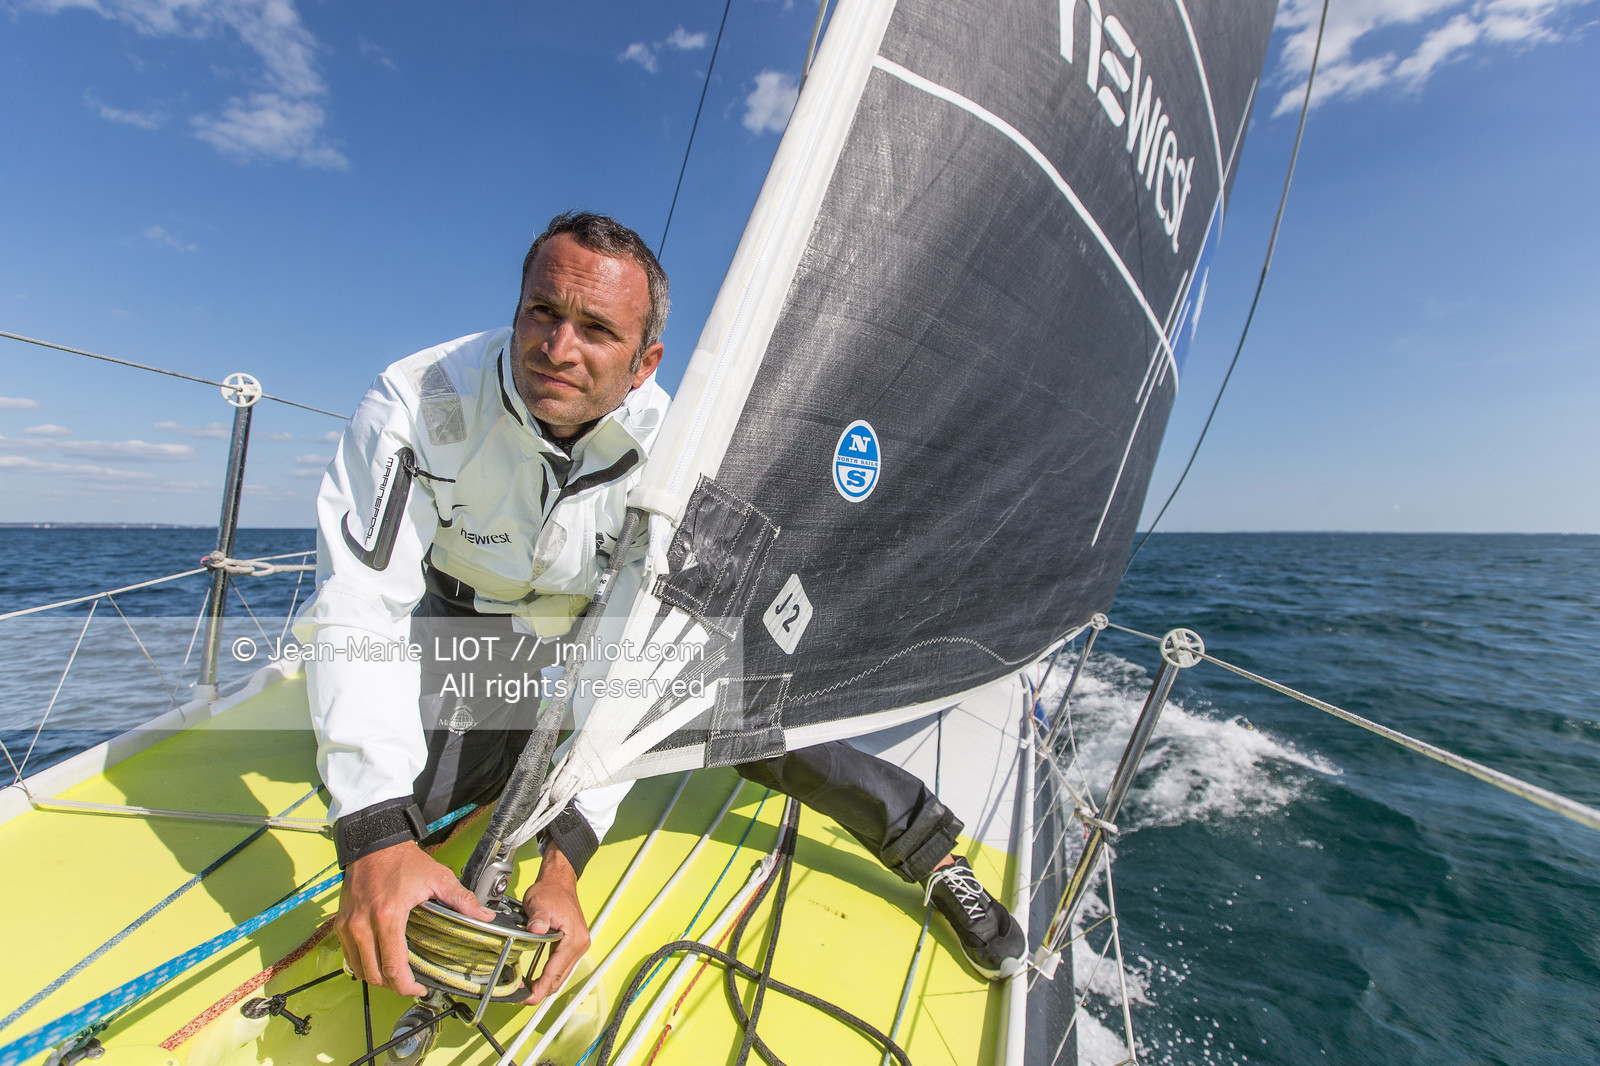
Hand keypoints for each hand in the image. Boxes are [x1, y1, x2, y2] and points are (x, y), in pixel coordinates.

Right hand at [335, 841, 494, 996]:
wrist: (375, 845)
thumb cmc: (404, 861)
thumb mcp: (438, 878)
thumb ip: (462, 900)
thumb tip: (485, 916)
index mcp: (388, 916)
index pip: (393, 966)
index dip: (407, 986)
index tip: (420, 989)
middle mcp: (363, 924)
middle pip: (374, 974)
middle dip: (394, 987)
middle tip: (411, 986)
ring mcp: (348, 925)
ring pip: (359, 969)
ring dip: (377, 979)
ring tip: (396, 977)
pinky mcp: (340, 924)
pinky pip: (349, 957)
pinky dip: (363, 966)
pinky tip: (379, 963)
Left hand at [521, 847, 590, 1003]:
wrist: (559, 882)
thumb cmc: (551, 891)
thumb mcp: (540, 903)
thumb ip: (539, 919)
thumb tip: (536, 929)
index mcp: (573, 938)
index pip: (555, 972)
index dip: (540, 988)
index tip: (526, 997)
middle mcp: (579, 945)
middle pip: (559, 979)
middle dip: (540, 991)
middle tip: (520, 996)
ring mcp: (577, 946)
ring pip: (561, 976)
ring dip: (545, 985)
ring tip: (526, 990)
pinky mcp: (572, 946)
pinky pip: (561, 968)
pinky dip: (549, 976)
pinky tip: (536, 979)